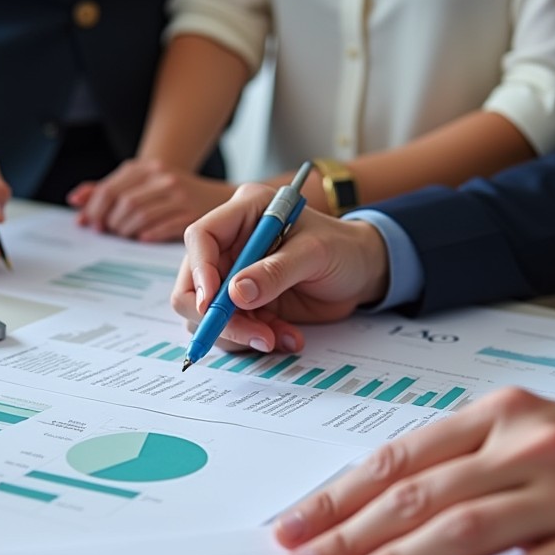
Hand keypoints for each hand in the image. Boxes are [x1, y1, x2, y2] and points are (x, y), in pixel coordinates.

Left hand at [68, 159, 233, 241]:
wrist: (215, 194)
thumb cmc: (170, 191)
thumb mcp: (139, 182)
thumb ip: (106, 189)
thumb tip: (75, 199)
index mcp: (145, 168)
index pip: (109, 189)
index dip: (94, 209)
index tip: (90, 224)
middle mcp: (162, 178)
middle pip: (123, 204)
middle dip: (110, 222)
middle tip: (108, 232)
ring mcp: (178, 196)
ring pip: (140, 216)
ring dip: (126, 231)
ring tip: (125, 235)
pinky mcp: (191, 213)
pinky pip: (163, 227)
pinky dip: (148, 234)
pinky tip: (143, 239)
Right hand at [171, 183, 389, 353]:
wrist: (361, 272)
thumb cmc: (342, 248)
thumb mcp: (315, 254)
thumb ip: (276, 271)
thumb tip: (236, 293)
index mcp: (244, 213)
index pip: (201, 237)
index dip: (200, 270)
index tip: (212, 304)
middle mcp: (230, 244)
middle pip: (193, 284)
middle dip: (218, 317)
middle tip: (256, 335)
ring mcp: (233, 276)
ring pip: (207, 315)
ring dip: (241, 334)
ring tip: (279, 336)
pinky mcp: (243, 304)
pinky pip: (231, 331)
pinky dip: (255, 341)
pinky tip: (286, 337)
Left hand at [273, 390, 554, 554]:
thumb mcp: (526, 431)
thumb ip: (457, 458)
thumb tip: (372, 501)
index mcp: (498, 415)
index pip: (399, 457)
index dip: (338, 495)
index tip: (293, 526)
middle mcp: (525, 447)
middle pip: (418, 494)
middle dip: (347, 534)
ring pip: (461, 530)